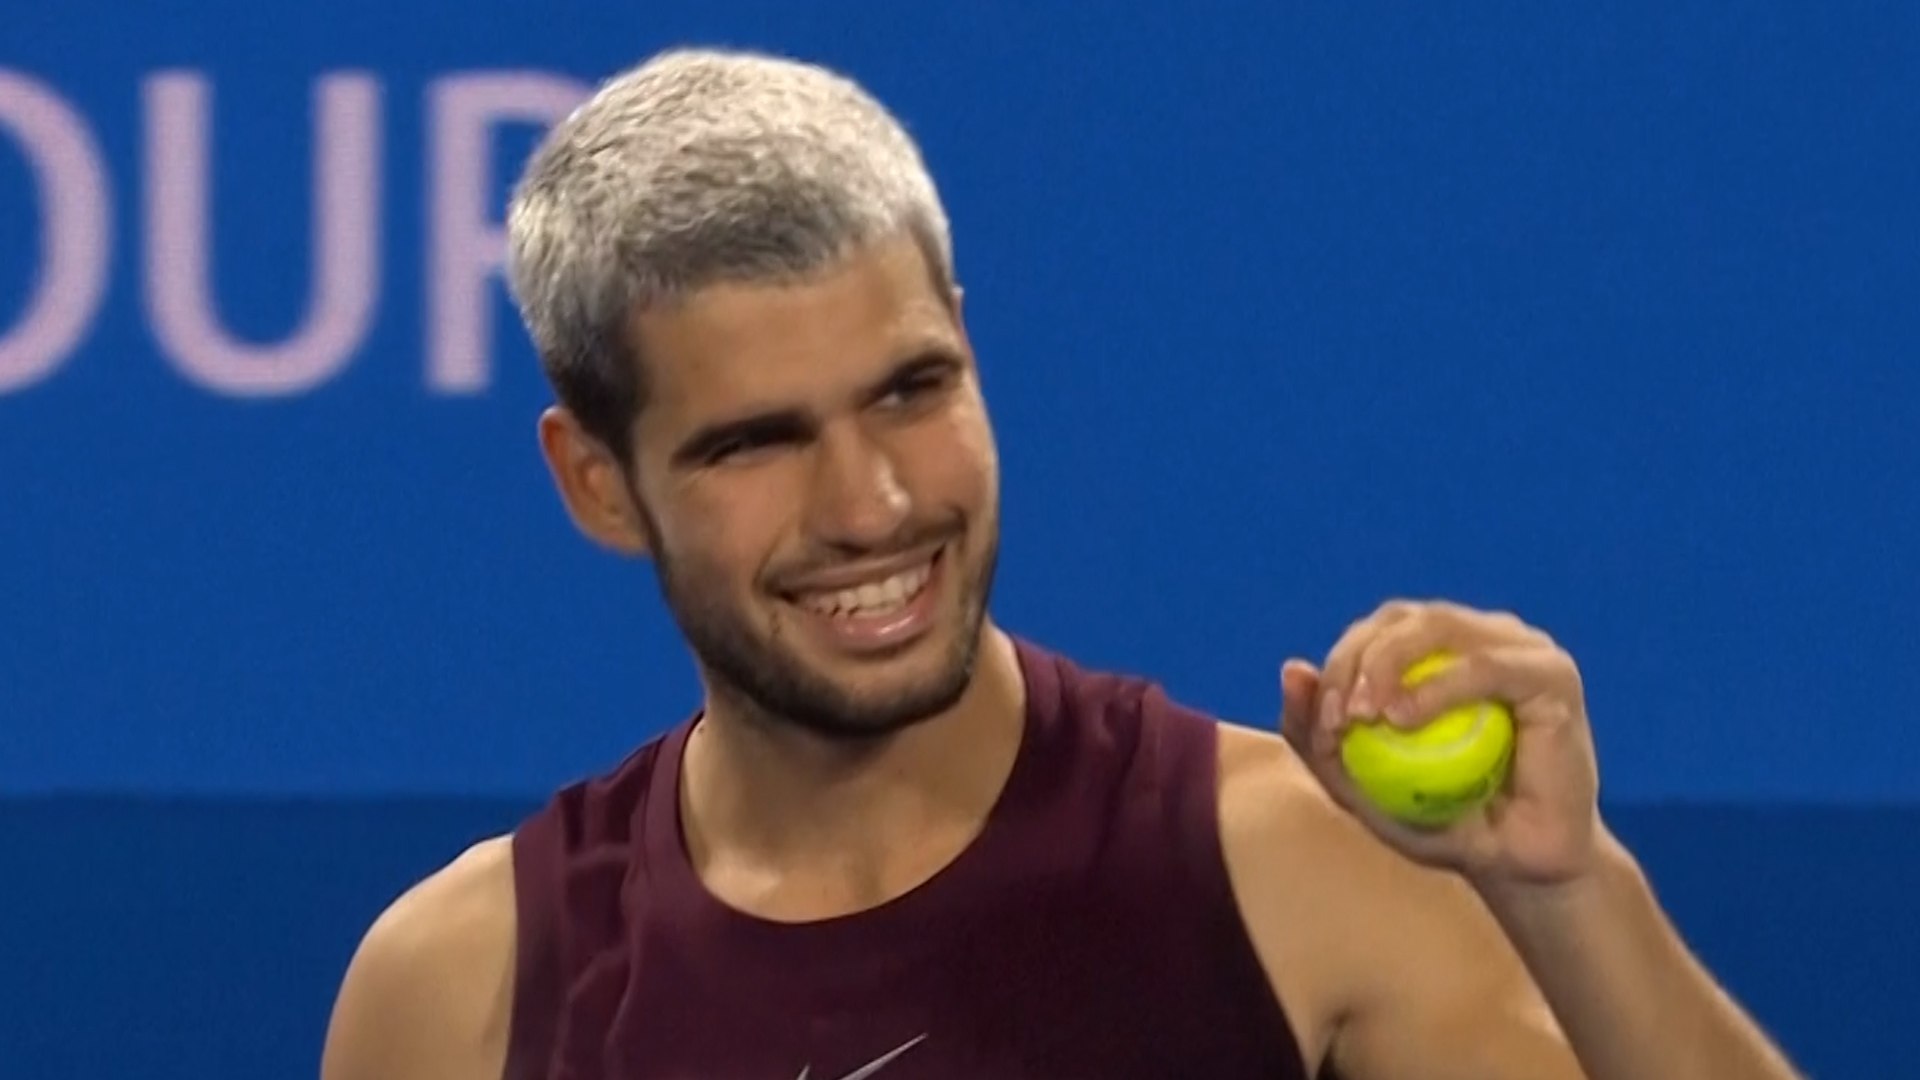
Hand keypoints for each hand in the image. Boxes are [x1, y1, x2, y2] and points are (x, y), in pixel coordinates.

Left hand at [1279, 600, 1602, 887]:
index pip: (1377, 630)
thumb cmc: (1442, 824)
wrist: (1518, 866)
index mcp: (1441, 649)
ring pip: (1438, 626)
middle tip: (1339, 717)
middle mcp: (1482, 635)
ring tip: (1367, 715)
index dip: (1340, 662)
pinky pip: (1485, 667)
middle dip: (1355, 659)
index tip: (1322, 721)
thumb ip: (1317, 734)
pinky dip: (1437, 687)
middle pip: (1401, 619)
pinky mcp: (1553, 675)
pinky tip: (1404, 717)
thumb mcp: (1360, 788)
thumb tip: (1291, 668)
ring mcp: (1520, 649)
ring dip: (1388, 663)